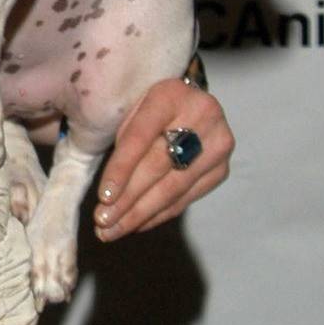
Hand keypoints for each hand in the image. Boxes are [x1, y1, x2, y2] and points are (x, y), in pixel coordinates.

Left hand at [93, 78, 233, 239]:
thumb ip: (123, 140)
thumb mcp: (134, 108)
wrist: (191, 104)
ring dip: (139, 214)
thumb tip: (108, 193)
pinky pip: (184, 199)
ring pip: (172, 188)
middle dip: (127, 198)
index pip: (141, 137)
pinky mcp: (221, 169)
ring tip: (112, 231)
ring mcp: (217, 145)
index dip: (121, 169)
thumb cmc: (152, 108)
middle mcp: (202, 116)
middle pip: (158, 166)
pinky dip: (157, 214)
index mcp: (171, 94)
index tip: (103, 198)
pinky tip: (136, 224)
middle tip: (102, 222)